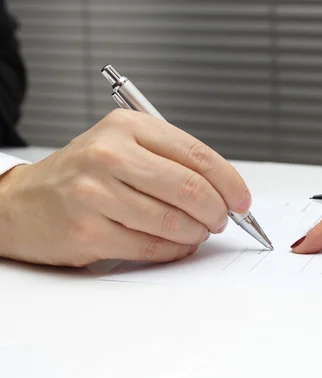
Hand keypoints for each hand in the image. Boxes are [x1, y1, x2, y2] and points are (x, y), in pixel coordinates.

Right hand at [0, 110, 250, 266]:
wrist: (24, 202)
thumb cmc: (84, 175)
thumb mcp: (125, 147)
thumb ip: (173, 162)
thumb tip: (226, 192)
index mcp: (128, 128)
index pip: (198, 155)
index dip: (230, 183)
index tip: (242, 201)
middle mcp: (110, 155)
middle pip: (191, 189)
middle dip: (218, 211)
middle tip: (222, 220)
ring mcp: (96, 194)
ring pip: (174, 221)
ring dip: (197, 233)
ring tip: (198, 232)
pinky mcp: (88, 231)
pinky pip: (152, 246)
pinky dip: (175, 250)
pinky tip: (177, 245)